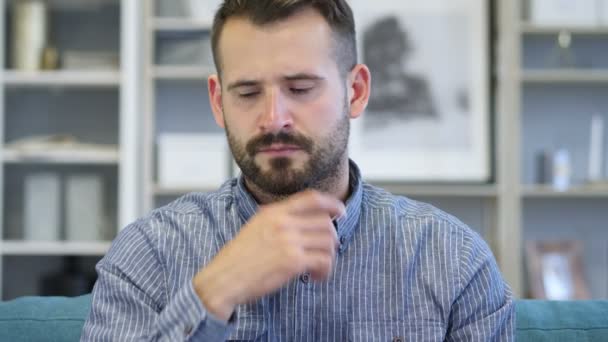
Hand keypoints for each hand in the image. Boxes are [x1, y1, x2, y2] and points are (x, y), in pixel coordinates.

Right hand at [192, 190, 344, 320]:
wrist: (223, 279)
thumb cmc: (237, 259)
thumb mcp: (254, 228)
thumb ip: (276, 220)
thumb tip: (300, 220)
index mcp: (274, 212)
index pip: (311, 198)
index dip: (332, 203)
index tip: (341, 212)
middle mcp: (283, 222)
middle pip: (325, 222)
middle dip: (332, 238)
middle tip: (327, 251)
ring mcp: (288, 241)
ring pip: (328, 241)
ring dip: (330, 257)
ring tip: (319, 268)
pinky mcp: (292, 261)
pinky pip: (323, 260)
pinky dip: (325, 271)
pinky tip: (316, 277)